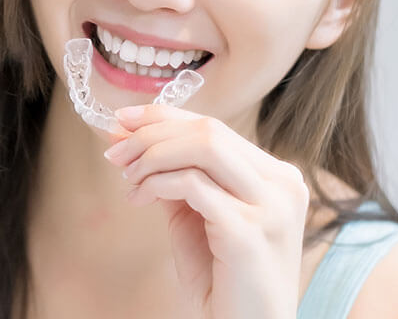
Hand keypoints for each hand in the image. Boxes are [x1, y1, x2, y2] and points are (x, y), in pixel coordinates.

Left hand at [103, 104, 308, 318]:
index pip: (216, 127)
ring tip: (127, 177)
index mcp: (276, 177)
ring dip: (153, 155)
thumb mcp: (197, 218)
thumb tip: (130, 140)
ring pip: (204, 147)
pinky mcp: (249, 231)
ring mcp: (271, 207)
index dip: (164, 117)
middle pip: (209, 131)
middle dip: (151, 134)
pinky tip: (139, 198)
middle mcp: (283, 185)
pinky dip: (157, 183)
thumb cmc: (222, 281)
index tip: (122, 120)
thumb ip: (175, 179)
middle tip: (115, 152)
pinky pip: (193, 185)